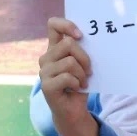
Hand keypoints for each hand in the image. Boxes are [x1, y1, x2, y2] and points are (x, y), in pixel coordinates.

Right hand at [39, 18, 98, 135]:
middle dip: (84, 57)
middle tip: (89, 70)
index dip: (67, 25)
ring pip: (70, 62)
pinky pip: (67, 77)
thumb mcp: (83, 64)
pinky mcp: (46, 86)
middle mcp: (46, 58)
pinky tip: (78, 88)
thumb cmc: (80, 84)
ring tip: (83, 81)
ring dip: (82, 73)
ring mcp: (44, 72)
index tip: (81, 35)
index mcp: (54, 48)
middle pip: (68, 43)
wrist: (74, 110)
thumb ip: (82, 50)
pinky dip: (78, 83)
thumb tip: (93, 37)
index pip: (53, 24)